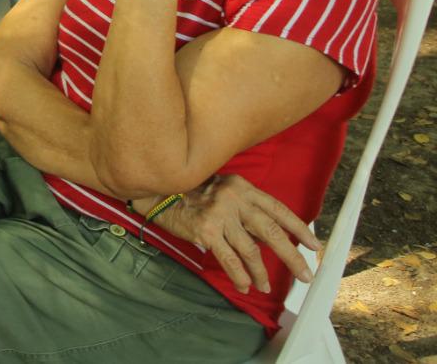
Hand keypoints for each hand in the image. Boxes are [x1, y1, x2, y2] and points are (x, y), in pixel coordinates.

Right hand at [139, 175, 319, 294]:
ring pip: (251, 250)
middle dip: (292, 257)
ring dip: (261, 273)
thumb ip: (246, 208)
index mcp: (243, 187)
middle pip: (271, 232)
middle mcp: (235, 199)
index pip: (278, 210)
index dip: (298, 229)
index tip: (313, 246)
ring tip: (265, 286)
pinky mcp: (206, 230)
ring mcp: (220, 214)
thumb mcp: (224, 190)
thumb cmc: (193, 194)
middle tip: (305, 275)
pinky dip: (239, 274)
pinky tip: (244, 284)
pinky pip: (229, 259)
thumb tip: (270, 237)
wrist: (159, 192)